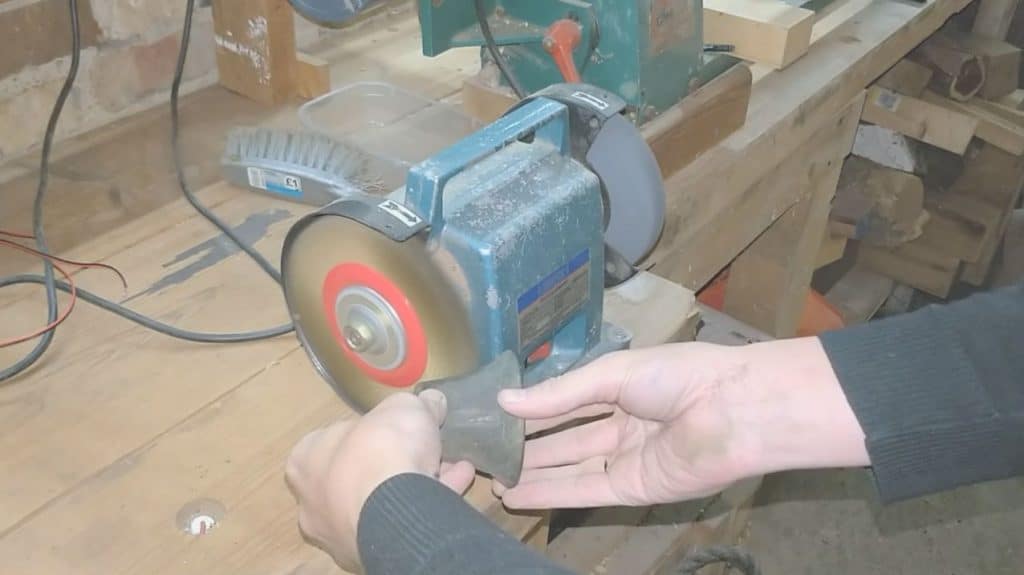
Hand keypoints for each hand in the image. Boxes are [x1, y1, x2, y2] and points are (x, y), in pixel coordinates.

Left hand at [284, 390, 475, 571]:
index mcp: (306, 460)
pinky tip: (458, 483)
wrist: (394, 505)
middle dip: (396, 460)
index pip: (336, 438)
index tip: (400, 426)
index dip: (372, 429)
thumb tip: (432, 401)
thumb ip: (418, 403)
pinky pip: (402, 520)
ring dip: (416, 481)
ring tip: (452, 465)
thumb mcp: (405, 407)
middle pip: (360, 472)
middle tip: (427, 448)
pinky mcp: (368, 552)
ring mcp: (339, 531)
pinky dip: (428, 500)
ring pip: (381, 500)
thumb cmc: (382, 448)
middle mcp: (313, 499)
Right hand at [493, 338, 867, 509]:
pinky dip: (550, 495)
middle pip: (564, 440)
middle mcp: (621, 426)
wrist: (732, 410)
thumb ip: (559, 395)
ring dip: (531, 475)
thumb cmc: (678, 376)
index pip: (566, 402)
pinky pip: (584, 492)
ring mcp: (626, 460)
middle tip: (482, 452)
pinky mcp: (632, 490)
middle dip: (526, 447)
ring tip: (488, 479)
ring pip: (568, 469)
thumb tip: (504, 400)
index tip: (491, 415)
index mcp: (621, 390)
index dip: (532, 410)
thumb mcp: (611, 374)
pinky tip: (516, 495)